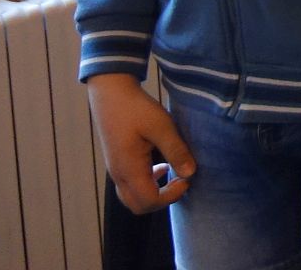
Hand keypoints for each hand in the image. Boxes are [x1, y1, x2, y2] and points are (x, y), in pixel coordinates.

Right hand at [87, 72, 195, 212]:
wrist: (110, 94)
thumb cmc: (136, 108)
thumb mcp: (161, 126)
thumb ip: (176, 150)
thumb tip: (190, 173)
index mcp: (129, 169)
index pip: (149, 201)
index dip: (171, 196)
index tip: (187, 179)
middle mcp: (119, 175)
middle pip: (139, 206)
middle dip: (163, 200)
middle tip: (181, 180)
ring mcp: (116, 170)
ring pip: (133, 198)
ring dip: (154, 192)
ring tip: (172, 171)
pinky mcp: (117, 163)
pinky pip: (130, 186)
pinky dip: (147, 184)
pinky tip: (160, 165)